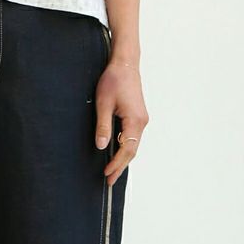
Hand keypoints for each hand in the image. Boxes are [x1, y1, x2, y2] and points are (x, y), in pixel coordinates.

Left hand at [94, 58, 147, 186]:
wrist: (125, 63)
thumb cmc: (113, 80)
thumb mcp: (103, 104)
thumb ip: (103, 126)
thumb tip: (102, 147)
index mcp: (135, 120)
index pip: (127, 149)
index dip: (117, 164)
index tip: (107, 175)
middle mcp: (142, 122)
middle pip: (132, 150)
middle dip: (120, 166)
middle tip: (109, 180)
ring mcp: (141, 119)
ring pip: (133, 144)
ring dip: (123, 158)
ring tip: (112, 170)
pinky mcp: (138, 115)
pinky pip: (132, 136)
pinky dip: (125, 147)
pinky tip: (116, 152)